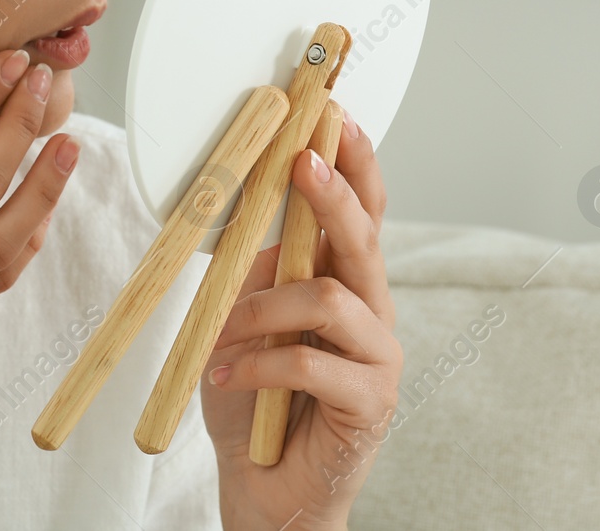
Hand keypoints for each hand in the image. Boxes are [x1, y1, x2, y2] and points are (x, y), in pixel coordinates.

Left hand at [198, 107, 401, 530]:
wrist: (266, 488)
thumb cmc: (255, 398)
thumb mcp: (242, 317)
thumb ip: (255, 268)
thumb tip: (245, 214)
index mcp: (342, 279)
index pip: (359, 207)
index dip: (351, 159)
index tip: (332, 111)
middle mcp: (370, 310)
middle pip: (364, 237)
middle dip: (332, 193)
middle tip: (301, 161)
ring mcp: (377, 357)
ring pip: (333, 298)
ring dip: (264, 307)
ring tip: (223, 332)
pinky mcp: (368, 403)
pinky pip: (313, 364)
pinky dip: (259, 363)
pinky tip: (225, 374)